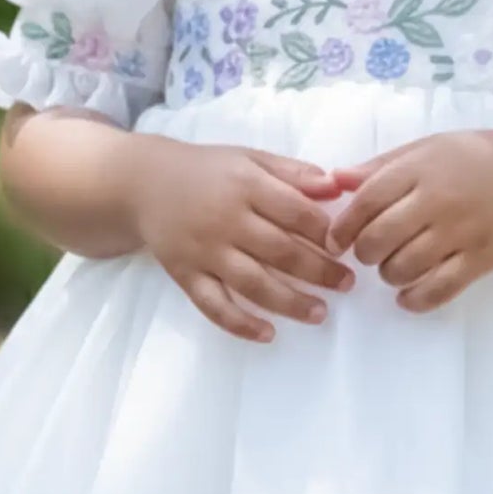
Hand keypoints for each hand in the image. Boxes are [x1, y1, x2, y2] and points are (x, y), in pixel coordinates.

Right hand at [132, 142, 354, 343]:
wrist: (143, 184)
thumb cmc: (207, 170)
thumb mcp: (249, 158)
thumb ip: (292, 173)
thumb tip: (336, 186)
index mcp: (245, 185)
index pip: (296, 212)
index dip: (326, 232)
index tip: (348, 244)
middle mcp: (225, 220)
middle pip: (280, 251)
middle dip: (319, 271)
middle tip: (348, 283)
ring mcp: (204, 251)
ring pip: (252, 283)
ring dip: (290, 302)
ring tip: (320, 313)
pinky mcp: (186, 275)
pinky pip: (213, 305)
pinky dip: (240, 324)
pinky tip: (267, 334)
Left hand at [321, 130, 492, 311]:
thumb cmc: (477, 156)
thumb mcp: (428, 148)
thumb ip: (381, 165)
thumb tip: (335, 180)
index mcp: (421, 168)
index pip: (367, 201)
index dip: (343, 226)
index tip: (334, 240)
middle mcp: (439, 199)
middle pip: (379, 239)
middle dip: (364, 253)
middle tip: (368, 253)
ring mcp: (462, 231)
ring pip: (405, 268)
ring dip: (389, 275)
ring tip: (393, 267)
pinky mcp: (482, 258)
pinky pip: (440, 289)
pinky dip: (416, 299)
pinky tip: (408, 296)